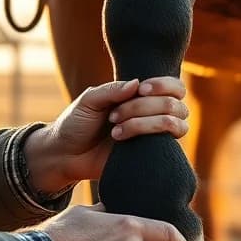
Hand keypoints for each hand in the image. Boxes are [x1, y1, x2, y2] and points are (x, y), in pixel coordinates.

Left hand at [24, 77, 189, 192]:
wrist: (64, 155)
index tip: (141, 90)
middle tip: (113, 115)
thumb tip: (138, 84)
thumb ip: (112, 90)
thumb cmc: (75, 124)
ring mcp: (154, 138)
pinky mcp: (150, 157)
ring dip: (145, 123)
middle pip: (175, 105)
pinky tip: (121, 141)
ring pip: (176, 125)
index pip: (175, 88)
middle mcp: (153, 116)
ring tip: (115, 131)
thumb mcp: (89, 100)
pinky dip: (145, 137)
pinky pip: (168, 146)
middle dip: (144, 107)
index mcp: (142, 97)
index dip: (164, 86)